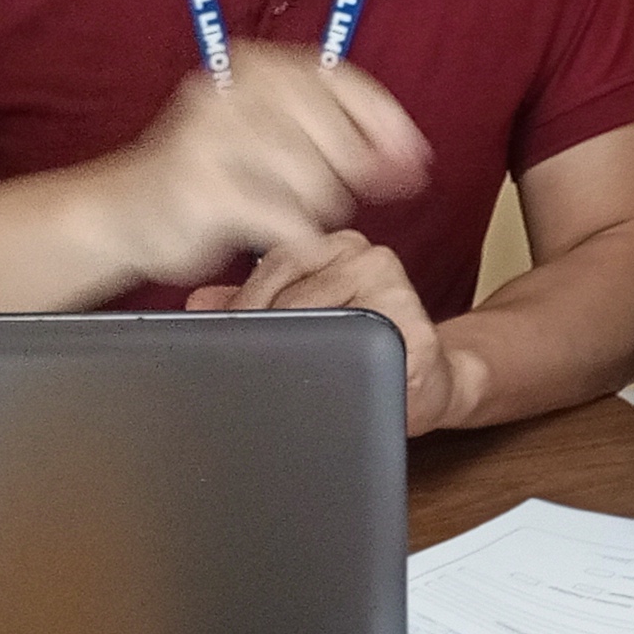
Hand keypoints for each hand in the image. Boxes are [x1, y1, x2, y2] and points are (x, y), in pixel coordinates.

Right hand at [74, 48, 430, 285]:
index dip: (385, 121)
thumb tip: (414, 160)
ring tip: (288, 210)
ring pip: (314, 180)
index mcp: (253, 66)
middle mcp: (232, 92)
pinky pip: (284, 217)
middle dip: (352, 173)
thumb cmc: (211, 175)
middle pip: (334, 134)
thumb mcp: (274, 137)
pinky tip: (286, 235)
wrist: (122, 211)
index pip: (340, 80)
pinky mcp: (202, 190)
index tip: (416, 157)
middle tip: (342, 197)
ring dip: (316, 206)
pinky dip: (298, 234)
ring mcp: (212, 139)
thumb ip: (341, 138)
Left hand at [189, 230, 478, 433]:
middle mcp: (367, 255)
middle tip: (245, 372)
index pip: (275, 264)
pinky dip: (339, 376)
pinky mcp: (415, 326)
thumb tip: (199, 304)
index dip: (245, 306)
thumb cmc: (366, 351)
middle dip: (262, 337)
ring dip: (296, 359)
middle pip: (293, 296)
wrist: (433, 380)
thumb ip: (256, 308)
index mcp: (339, 246)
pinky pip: (359, 353)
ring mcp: (394, 287)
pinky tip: (333, 387)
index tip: (222, 341)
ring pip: (320, 324)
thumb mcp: (308, 323)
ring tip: (290, 383)